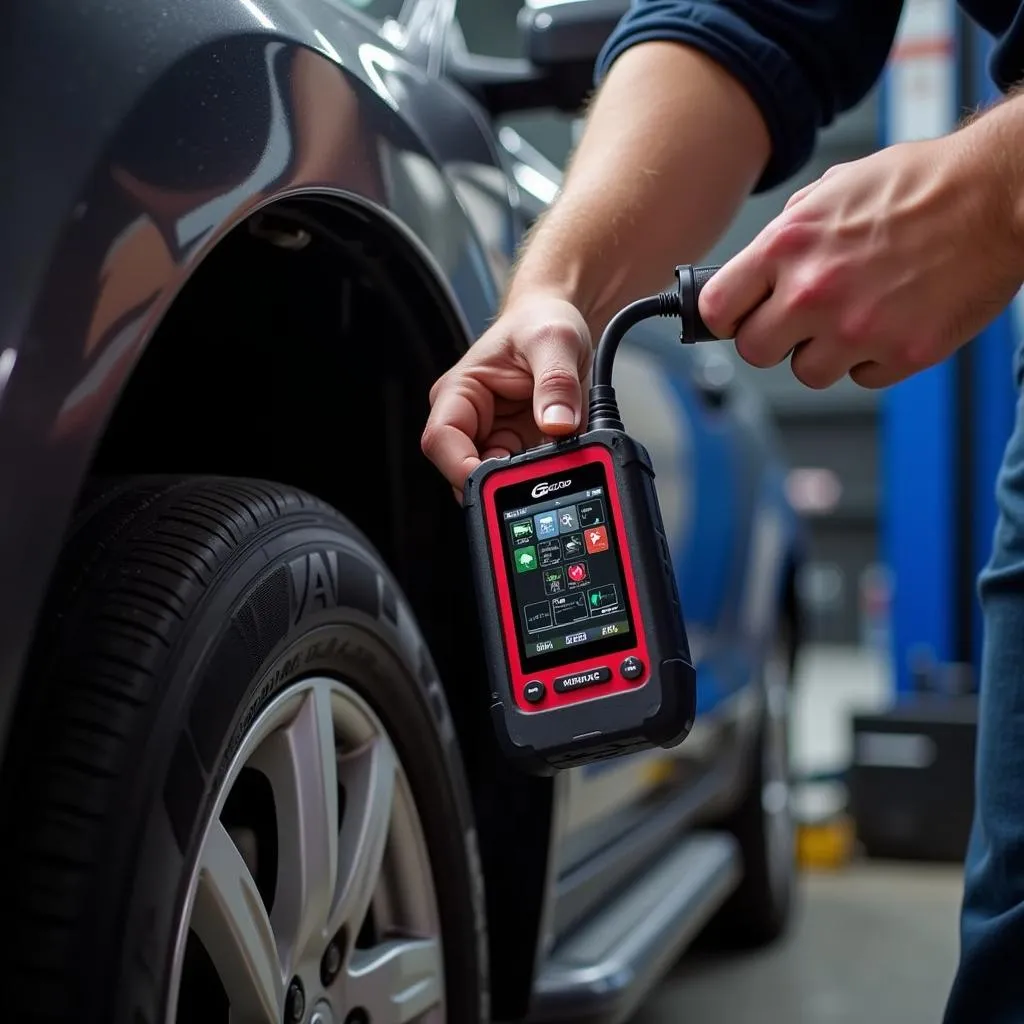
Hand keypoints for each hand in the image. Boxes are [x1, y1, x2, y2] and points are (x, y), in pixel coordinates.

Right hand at [421, 295, 591, 494]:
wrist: (558, 322)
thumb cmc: (540, 321)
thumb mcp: (556, 340)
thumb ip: (557, 382)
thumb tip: (557, 424)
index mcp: (459, 392)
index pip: (440, 441)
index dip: (461, 468)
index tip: (496, 481)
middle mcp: (469, 422)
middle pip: (466, 472)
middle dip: (502, 482)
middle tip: (540, 472)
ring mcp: (494, 439)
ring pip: (497, 482)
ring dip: (527, 480)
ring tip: (557, 455)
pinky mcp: (518, 449)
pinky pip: (526, 477)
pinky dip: (545, 475)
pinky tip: (563, 456)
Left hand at [698, 124, 1023, 388]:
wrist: (998, 195)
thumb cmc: (920, 185)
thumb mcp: (834, 188)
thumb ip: (787, 233)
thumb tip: (754, 269)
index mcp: (788, 245)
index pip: (716, 308)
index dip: (725, 316)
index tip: (735, 318)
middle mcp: (814, 291)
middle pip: (754, 352)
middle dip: (772, 338)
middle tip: (798, 321)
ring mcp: (857, 329)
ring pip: (807, 373)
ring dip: (824, 352)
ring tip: (854, 316)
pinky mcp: (901, 354)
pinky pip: (861, 379)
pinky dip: (872, 359)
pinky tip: (890, 322)